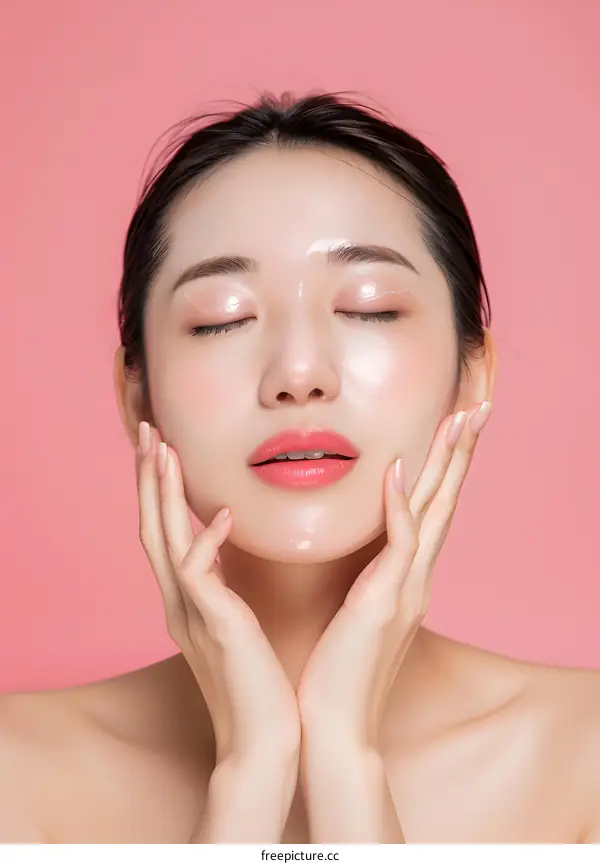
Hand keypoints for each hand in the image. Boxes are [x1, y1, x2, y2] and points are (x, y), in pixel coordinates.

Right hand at [135, 421, 300, 767]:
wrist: (264, 740)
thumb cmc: (259, 682)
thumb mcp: (235, 623)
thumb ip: (222, 586)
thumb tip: (224, 547)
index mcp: (189, 599)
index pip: (166, 531)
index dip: (160, 488)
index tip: (163, 447)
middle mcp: (180, 602)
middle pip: (153, 525)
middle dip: (148, 477)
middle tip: (146, 429)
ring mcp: (191, 613)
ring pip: (164, 540)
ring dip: (160, 493)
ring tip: (160, 449)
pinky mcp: (213, 626)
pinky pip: (198, 574)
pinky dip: (204, 541)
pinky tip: (220, 513)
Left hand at [297, 401, 492, 749]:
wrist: (334, 726)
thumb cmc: (339, 670)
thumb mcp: (357, 613)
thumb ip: (368, 579)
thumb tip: (364, 558)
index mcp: (406, 578)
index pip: (430, 510)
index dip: (443, 468)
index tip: (452, 428)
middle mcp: (414, 578)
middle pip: (444, 501)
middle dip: (460, 452)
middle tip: (478, 408)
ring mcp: (404, 588)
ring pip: (433, 512)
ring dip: (447, 463)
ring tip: (461, 419)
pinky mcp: (384, 602)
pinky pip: (398, 544)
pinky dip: (401, 506)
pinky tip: (399, 469)